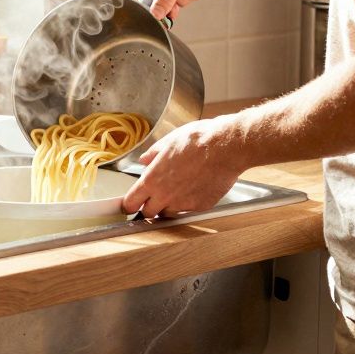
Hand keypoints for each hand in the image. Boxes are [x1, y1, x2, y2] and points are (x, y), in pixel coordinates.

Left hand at [121, 117, 245, 217]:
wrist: (226, 147)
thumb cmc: (199, 140)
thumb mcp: (169, 141)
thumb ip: (153, 154)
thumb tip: (145, 160)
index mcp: (153, 179)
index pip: (131, 202)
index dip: (128, 204)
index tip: (128, 203)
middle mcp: (166, 196)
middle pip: (148, 213)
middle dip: (148, 206)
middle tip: (153, 196)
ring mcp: (184, 203)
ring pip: (168, 213)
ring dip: (168, 206)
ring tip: (177, 189)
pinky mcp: (201, 206)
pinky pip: (188, 209)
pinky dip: (188, 202)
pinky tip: (194, 188)